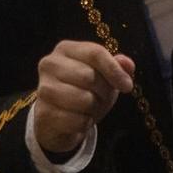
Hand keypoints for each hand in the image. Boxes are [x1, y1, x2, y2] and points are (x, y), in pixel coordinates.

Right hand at [33, 40, 135, 154]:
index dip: (115, 70)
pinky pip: (78, 120)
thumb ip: (116, 66)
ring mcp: (44, 88)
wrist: (56, 120)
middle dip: (104, 92)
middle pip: (90, 77)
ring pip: (85, 100)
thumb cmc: (82, 90)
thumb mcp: (102, 76)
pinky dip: (85, 124)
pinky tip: (78, 120)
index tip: (127, 86)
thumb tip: (128, 65)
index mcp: (65, 49)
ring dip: (94, 109)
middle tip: (102, 98)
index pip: (95, 53)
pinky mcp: (44, 113)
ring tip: (89, 108)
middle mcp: (50, 64)